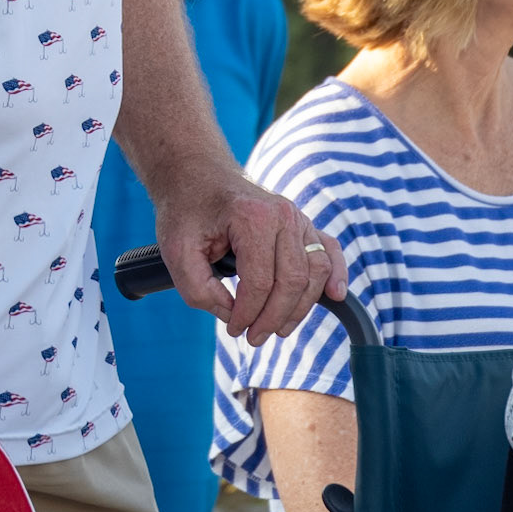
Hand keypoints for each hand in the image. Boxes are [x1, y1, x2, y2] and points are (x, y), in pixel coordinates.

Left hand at [158, 173, 346, 346]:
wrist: (197, 174)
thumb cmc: (186, 210)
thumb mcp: (176, 251)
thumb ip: (199, 290)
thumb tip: (233, 315)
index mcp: (253, 217)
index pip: (260, 282)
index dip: (248, 314)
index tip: (233, 329)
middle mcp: (283, 214)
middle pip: (292, 281)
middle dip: (273, 318)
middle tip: (254, 337)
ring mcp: (297, 217)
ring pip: (314, 273)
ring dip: (300, 308)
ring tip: (278, 328)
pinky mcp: (303, 223)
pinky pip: (329, 251)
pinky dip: (336, 274)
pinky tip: (336, 296)